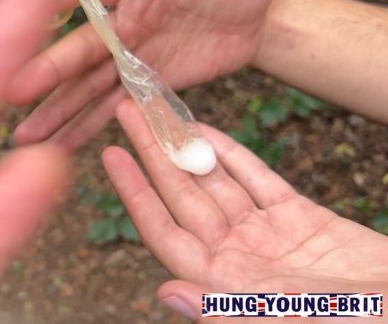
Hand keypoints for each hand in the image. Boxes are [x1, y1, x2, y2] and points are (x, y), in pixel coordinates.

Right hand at [9, 0, 274, 149]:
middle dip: (45, 71)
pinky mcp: (141, 87)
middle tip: (12, 91)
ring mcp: (126, 58)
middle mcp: (118, 22)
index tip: (14, 13)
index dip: (50, 0)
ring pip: (84, 87)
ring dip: (54, 110)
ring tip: (23, 135)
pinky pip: (110, 110)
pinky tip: (58, 147)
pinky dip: (85, 128)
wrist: (259, 22)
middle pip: (76, 47)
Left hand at [104, 100, 387, 321]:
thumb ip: (225, 311)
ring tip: (158, 110)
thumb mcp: (291, 323)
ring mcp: (268, 235)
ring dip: (186, 146)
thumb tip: (165, 293)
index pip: (164, 231)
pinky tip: (203, 128)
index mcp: (225, 283)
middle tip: (126, 110)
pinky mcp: (302, 218)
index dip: (135, 192)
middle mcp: (238, 256)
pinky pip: (257, 179)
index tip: (110, 154)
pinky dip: (232, 153)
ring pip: (215, 181)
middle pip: (183, 196)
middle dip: (153, 153)